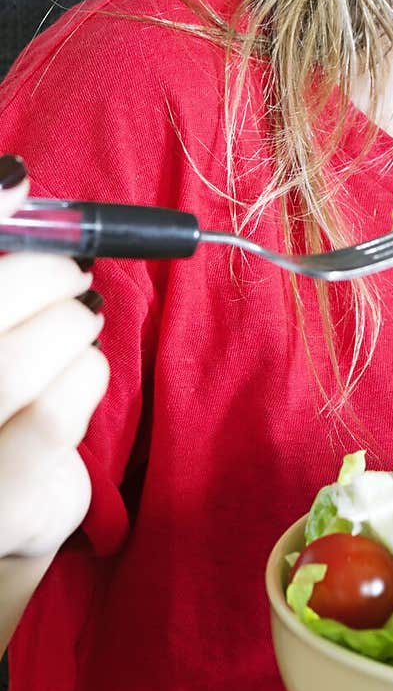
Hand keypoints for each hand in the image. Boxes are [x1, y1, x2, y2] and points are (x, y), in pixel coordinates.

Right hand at [0, 157, 108, 558]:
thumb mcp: (2, 322)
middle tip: (74, 268)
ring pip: (11, 365)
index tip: (17, 181)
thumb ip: (2, 258)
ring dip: (66, 325)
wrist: (4, 512)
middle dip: (38, 273)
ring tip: (80, 319)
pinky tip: (85, 370)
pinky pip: (55, 414)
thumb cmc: (0, 399)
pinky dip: (87, 374)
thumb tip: (12, 178)